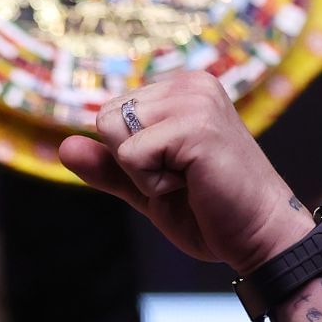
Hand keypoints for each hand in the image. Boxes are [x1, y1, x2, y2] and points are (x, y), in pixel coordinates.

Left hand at [59, 71, 310, 273]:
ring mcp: (194, 100)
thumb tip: (63, 147)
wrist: (259, 237)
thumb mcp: (145, 187)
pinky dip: (151, 184)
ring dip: (141, 174)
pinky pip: (130, 156)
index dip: (127, 158)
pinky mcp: (195, 125)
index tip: (175, 171)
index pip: (107, 116)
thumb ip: (107, 167)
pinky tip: (193, 185)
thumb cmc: (209, 212)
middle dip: (130, 163)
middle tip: (182, 178)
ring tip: (189, 180)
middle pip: (104, 119)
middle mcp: (189, 84)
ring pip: (114, 135)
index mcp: (181, 89)